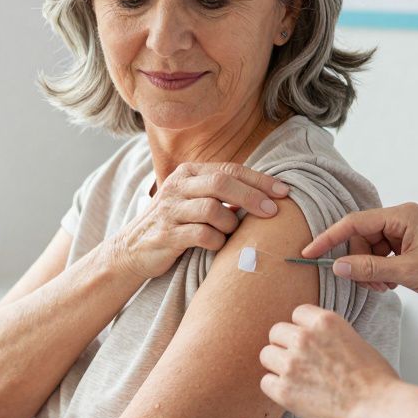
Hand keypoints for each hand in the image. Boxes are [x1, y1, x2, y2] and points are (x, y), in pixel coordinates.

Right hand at [110, 162, 290, 279]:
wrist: (134, 248)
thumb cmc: (175, 223)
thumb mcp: (194, 199)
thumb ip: (221, 192)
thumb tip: (266, 194)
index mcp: (188, 173)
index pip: (229, 169)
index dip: (259, 180)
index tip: (284, 192)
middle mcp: (177, 186)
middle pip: (221, 183)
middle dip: (252, 196)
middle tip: (273, 211)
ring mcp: (169, 210)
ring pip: (212, 209)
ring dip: (231, 223)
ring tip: (232, 233)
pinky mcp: (166, 234)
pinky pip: (202, 235)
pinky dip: (217, 242)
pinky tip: (218, 245)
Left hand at [259, 304, 398, 417]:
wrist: (378, 410)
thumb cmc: (376, 381)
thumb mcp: (355, 341)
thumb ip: (329, 336)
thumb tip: (315, 340)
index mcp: (325, 322)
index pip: (297, 313)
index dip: (302, 328)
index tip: (308, 341)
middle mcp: (304, 338)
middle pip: (276, 332)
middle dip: (286, 346)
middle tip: (300, 362)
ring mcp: (292, 363)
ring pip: (266, 355)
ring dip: (278, 366)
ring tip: (296, 379)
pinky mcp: (284, 389)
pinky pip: (265, 382)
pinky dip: (276, 389)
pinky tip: (293, 394)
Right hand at [303, 202, 417, 308]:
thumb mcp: (407, 273)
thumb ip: (368, 268)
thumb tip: (336, 265)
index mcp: (401, 216)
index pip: (353, 223)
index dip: (329, 238)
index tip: (309, 253)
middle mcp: (402, 219)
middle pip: (360, 237)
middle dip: (358, 260)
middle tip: (370, 284)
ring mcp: (407, 232)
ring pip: (370, 248)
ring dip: (370, 269)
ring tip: (385, 286)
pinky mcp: (411, 245)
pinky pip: (382, 255)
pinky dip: (381, 270)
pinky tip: (392, 283)